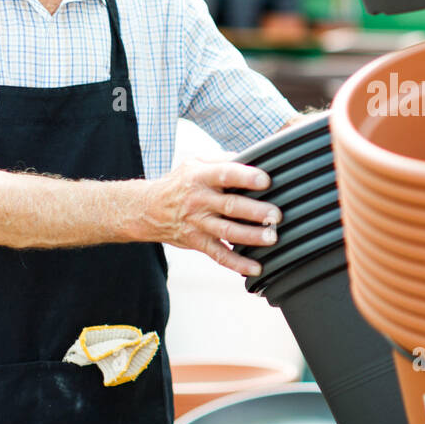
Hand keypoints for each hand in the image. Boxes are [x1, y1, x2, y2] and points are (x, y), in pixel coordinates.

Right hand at [147, 158, 281, 276]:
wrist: (148, 209)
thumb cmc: (180, 182)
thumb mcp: (195, 162)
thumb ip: (222, 159)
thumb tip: (253, 156)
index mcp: (201, 176)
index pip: (225, 174)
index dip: (245, 177)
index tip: (266, 180)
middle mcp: (199, 200)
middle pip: (230, 205)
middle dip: (255, 211)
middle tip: (275, 214)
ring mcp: (198, 223)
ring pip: (227, 231)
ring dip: (250, 236)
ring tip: (271, 238)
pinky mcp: (198, 241)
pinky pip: (219, 255)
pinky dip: (237, 263)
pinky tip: (255, 267)